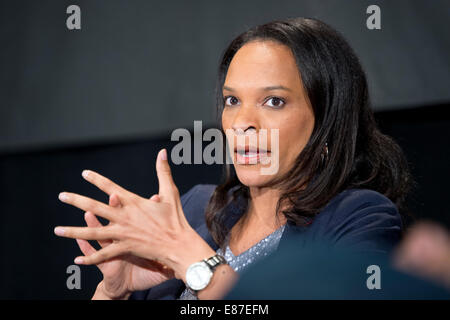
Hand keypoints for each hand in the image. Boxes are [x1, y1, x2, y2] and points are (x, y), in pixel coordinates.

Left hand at [54, 149, 215, 283]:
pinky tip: (76, 260)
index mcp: (133, 202)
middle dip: (76, 200)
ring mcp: (123, 233)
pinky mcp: (125, 248)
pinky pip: (104, 254)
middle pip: (94, 207)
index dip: (96, 179)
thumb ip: (163, 172)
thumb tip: (162, 152)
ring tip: (57, 230)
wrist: (179, 244)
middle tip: (61, 196)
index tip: (84, 174)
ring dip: (73, 231)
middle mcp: (124, 217)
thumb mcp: (170, 192)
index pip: (110, 187)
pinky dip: (90, 258)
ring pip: (93, 232)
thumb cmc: (176, 218)